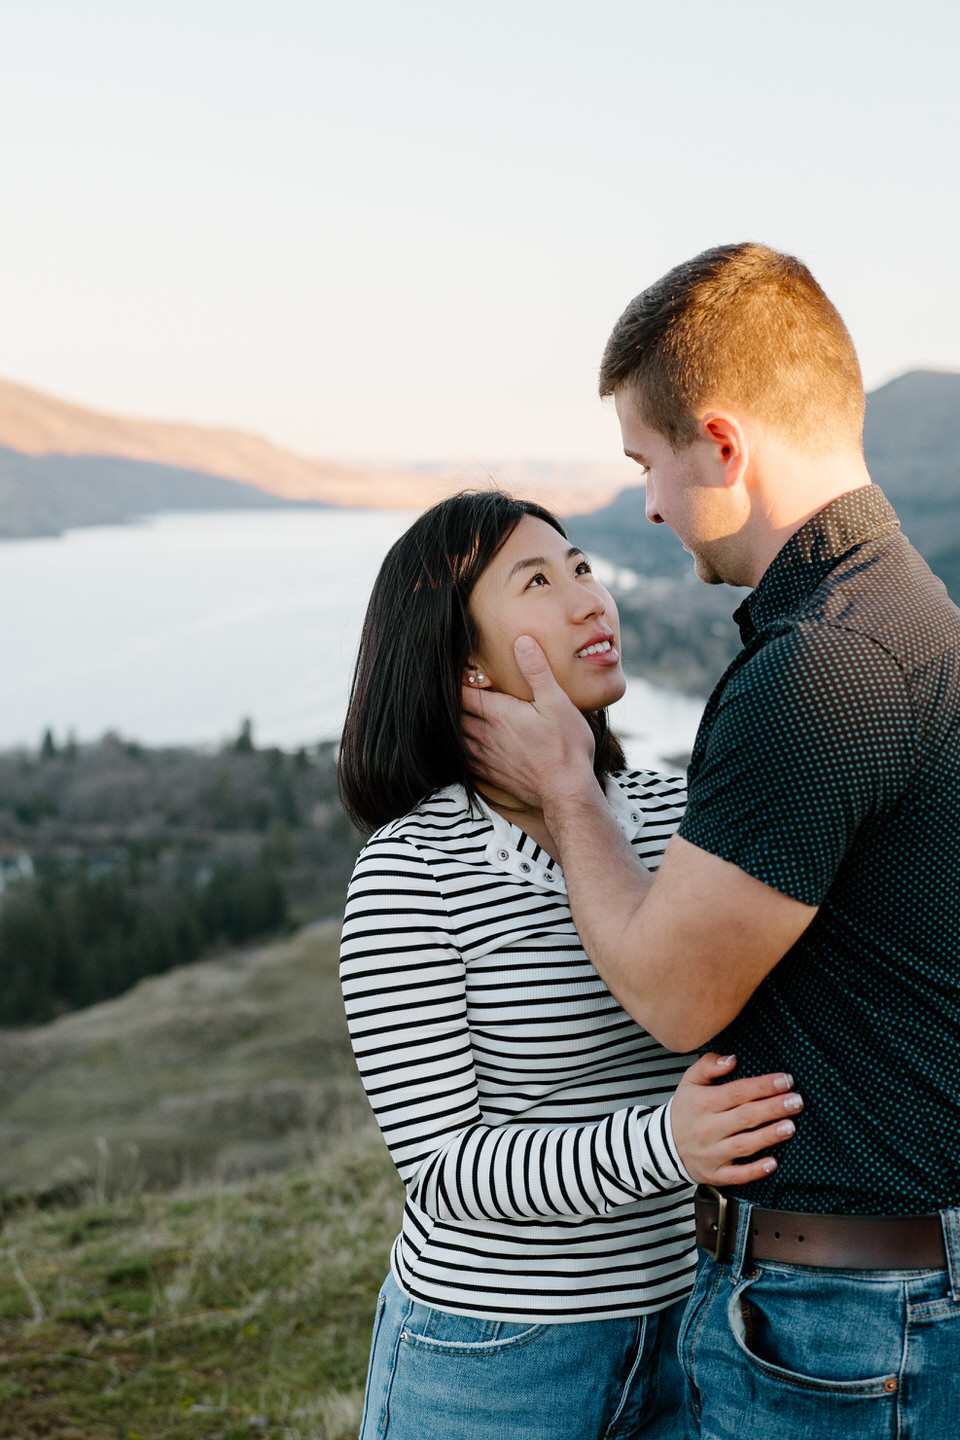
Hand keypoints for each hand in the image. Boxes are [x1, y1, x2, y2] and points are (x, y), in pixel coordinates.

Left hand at [462, 636, 596, 807]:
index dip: (456, 681)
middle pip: (456, 715)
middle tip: (448, 692)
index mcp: (499, 714)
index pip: (464, 693)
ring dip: (453, 725)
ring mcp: (488, 756)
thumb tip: (522, 642)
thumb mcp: (557, 701)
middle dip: (451, 702)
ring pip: (458, 737)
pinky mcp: (492, 774)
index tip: (454, 672)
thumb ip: (536, 671)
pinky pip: (464, 759)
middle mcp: (487, 734)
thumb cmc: (566, 746)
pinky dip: (458, 750)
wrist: (566, 790)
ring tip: (452, 716)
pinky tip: (461, 747)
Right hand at [669, 1053, 802, 1186]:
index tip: (786, 1080)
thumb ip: (708, 1065)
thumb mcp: (689, 1081)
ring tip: (790, 1127)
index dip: (763, 1086)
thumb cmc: (685, 1110)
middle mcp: (707, 1128)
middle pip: (745, 1116)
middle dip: (773, 1108)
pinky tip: (773, 1163)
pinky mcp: (715, 1173)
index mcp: (703, 1103)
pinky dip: (755, 1170)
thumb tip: (732, 1059)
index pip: (738, 1091)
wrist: (664, 1145)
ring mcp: (711, 1153)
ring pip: (744, 1144)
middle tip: (797, 1101)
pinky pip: (737, 1174)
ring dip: (769, 1136)